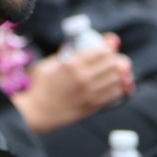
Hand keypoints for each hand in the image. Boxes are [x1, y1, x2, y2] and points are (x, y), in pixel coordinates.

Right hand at [12, 38, 134, 132]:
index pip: (102, 51)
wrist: (35, 112)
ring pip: (118, 79)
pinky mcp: (92, 107)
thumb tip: (82, 43)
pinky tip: (119, 86)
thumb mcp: (49, 63)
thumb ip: (66, 53)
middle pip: (114, 64)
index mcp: (72, 64)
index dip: (109, 47)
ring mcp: (89, 93)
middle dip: (117, 60)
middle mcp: (83, 78)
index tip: (110, 47)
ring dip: (121, 74)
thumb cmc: (39, 86)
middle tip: (116, 60)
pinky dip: (120, 89)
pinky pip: (115, 95)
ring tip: (119, 73)